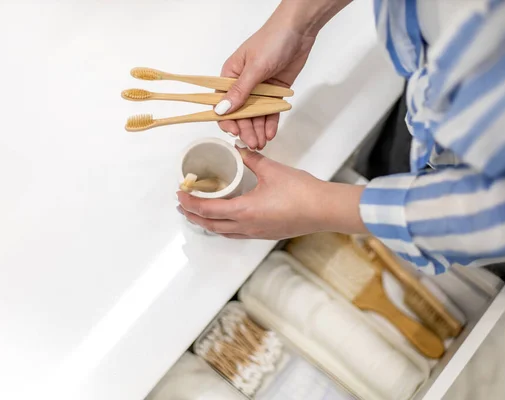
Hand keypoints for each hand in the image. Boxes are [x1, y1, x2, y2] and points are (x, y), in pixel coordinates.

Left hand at [177, 147, 367, 239]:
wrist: (324, 209)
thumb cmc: (301, 191)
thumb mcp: (272, 169)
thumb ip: (250, 159)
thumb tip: (238, 149)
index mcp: (244, 210)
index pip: (207, 209)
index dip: (190, 202)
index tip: (180, 194)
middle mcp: (247, 226)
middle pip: (210, 225)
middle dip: (193, 215)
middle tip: (182, 205)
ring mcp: (256, 233)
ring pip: (223, 232)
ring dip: (207, 224)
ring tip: (199, 214)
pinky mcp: (266, 234)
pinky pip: (236, 234)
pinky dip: (224, 228)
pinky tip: (226, 221)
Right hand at [215, 19, 315, 149]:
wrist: (299, 30)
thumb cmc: (272, 40)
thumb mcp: (254, 67)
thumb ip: (240, 91)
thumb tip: (221, 109)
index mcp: (230, 75)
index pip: (222, 102)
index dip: (226, 119)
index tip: (234, 132)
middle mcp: (243, 84)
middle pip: (241, 112)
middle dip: (245, 129)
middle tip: (252, 143)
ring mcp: (260, 89)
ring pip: (256, 114)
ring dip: (258, 129)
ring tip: (262, 143)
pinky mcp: (275, 92)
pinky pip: (271, 111)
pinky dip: (270, 122)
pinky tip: (270, 133)